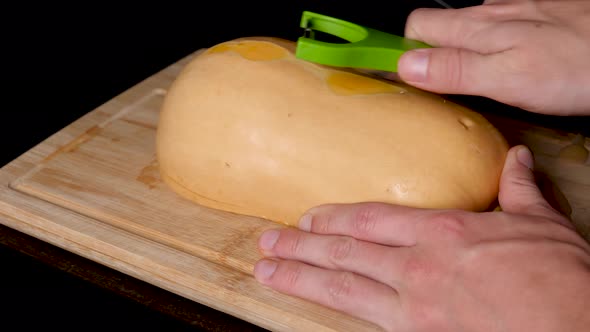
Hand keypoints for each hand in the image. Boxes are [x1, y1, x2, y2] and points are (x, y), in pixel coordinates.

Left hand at [253, 145, 589, 331]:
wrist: (575, 328)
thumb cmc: (561, 280)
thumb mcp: (541, 224)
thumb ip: (517, 190)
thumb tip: (514, 159)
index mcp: (443, 232)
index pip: (371, 219)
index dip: (333, 218)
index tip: (306, 219)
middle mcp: (418, 266)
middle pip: (345, 251)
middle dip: (301, 247)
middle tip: (267, 242)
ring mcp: (414, 306)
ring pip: (342, 287)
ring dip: (300, 277)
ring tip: (267, 272)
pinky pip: (365, 322)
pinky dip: (334, 314)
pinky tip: (313, 309)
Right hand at [396, 0, 589, 115]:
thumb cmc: (576, 67)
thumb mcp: (508, 78)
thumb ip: (455, 70)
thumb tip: (406, 66)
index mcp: (476, 29)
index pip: (416, 28)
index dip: (402, 51)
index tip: (397, 80)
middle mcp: (490, 15)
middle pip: (436, 24)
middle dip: (422, 49)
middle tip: (425, 85)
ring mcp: (514, 13)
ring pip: (465, 25)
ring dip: (452, 47)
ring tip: (455, 77)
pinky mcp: (535, 18)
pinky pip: (495, 26)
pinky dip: (483, 43)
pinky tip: (495, 61)